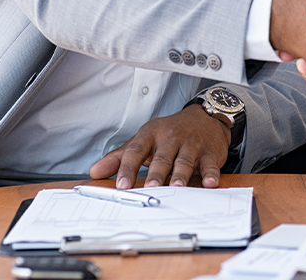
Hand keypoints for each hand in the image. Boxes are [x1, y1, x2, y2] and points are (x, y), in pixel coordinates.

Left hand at [88, 105, 229, 188]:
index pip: (136, 150)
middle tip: (151, 188)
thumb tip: (95, 172)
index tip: (121, 185)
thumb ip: (120, 157)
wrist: (205, 116)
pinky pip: (210, 163)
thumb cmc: (170, 133)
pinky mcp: (210, 151)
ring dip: (181, 174)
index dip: (128, 167)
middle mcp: (172, 137)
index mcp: (151, 134)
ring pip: (185, 160)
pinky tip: (210, 182)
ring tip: (176, 187)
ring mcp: (192, 143)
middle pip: (162, 157)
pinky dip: (211, 173)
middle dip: (157, 173)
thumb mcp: (144, 139)